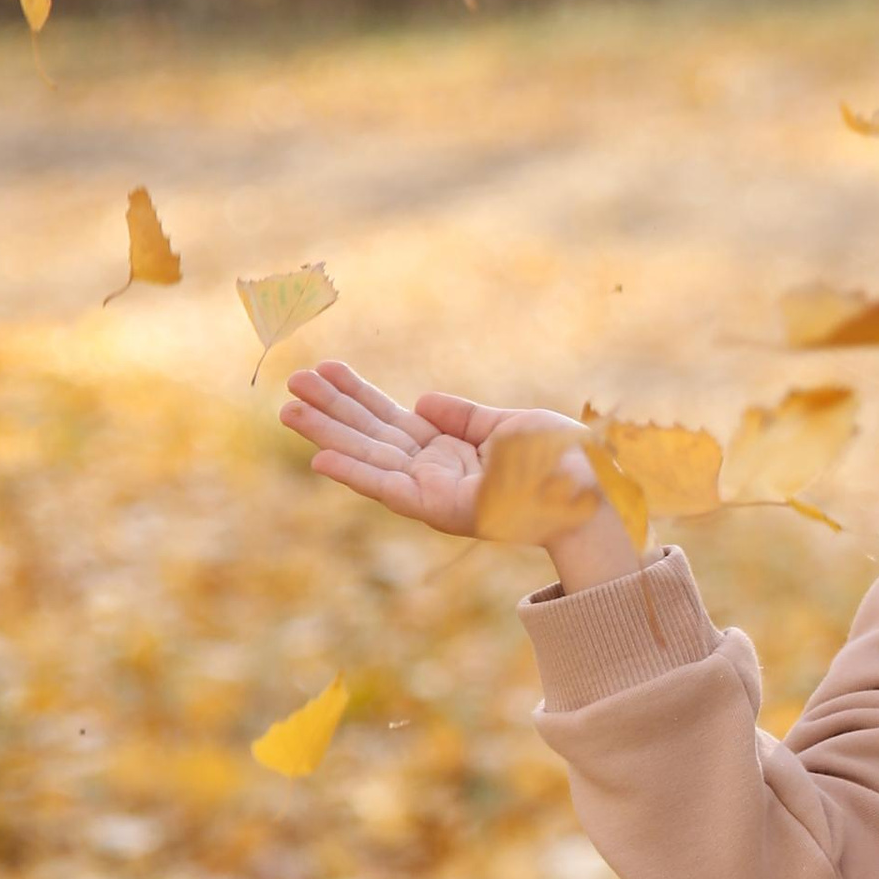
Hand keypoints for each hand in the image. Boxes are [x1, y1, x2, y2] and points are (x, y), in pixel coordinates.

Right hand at [278, 359, 642, 586]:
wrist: (590, 490)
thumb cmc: (558, 460)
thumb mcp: (506, 425)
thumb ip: (462, 416)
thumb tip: (420, 401)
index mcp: (447, 449)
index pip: (389, 418)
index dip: (356, 394)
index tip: (324, 369)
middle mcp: (433, 470)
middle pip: (370, 433)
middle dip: (330, 409)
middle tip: (288, 383)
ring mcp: (432, 491)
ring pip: (369, 457)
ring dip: (327, 434)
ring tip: (288, 410)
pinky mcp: (437, 509)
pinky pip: (388, 489)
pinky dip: (354, 474)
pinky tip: (320, 458)